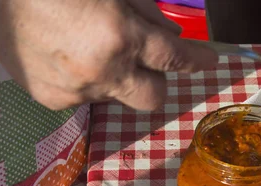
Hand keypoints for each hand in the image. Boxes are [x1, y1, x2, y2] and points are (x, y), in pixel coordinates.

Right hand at [0, 0, 217, 109]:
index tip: (209, 60)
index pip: (174, 58)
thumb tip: (170, 34)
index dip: (197, 60)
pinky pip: (85, 97)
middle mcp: (102, 72)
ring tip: (88, 46)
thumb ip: (145, 10)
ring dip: (117, 77)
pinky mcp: (51, 100)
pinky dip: (87, 80)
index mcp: (119, 36)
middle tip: (147, 59)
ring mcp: (75, 91)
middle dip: (158, 80)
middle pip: (154, 99)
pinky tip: (66, 55)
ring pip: (118, 95)